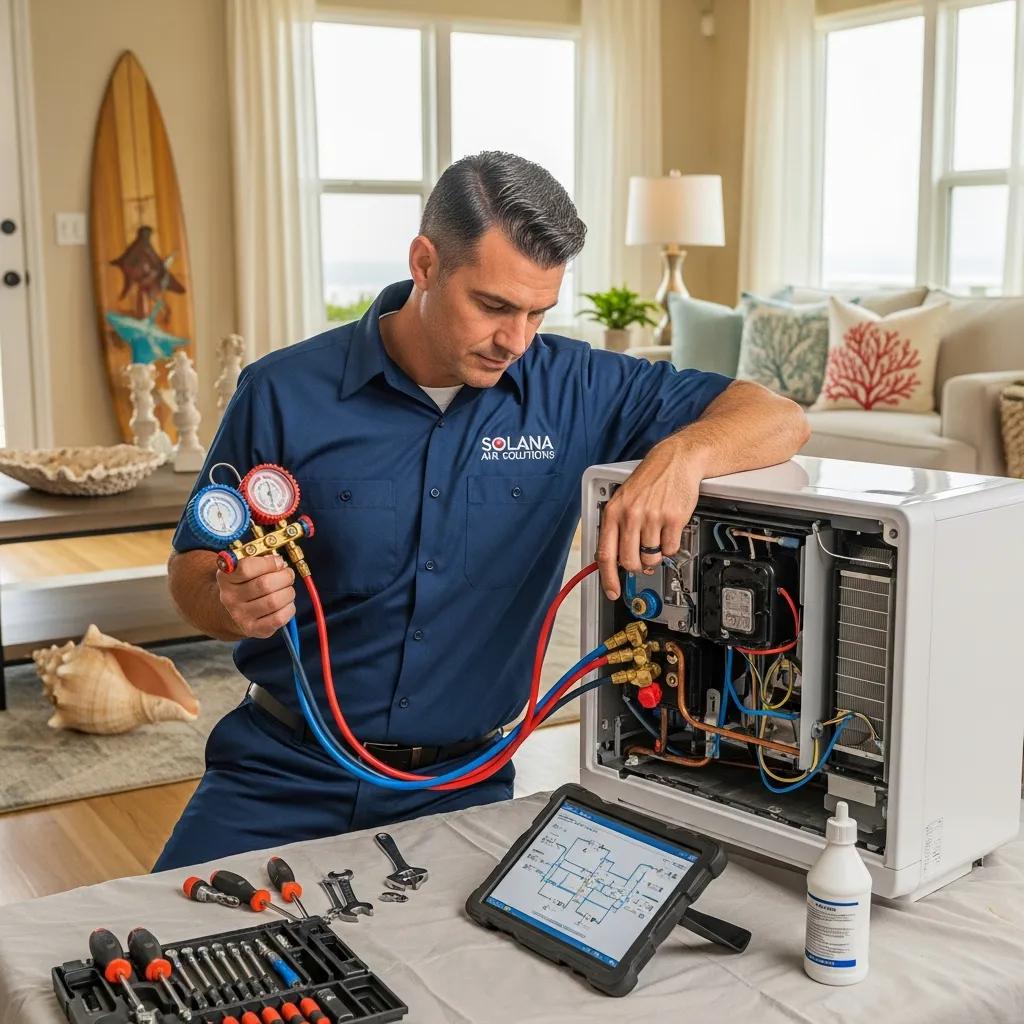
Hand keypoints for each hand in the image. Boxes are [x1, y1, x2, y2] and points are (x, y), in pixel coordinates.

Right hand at [217, 553, 295, 638]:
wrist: (235, 610)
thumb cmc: (247, 583)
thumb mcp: (246, 566)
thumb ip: (261, 559)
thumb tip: (279, 562)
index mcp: (225, 577)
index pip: (246, 568)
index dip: (269, 563)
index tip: (278, 561)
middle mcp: (229, 598)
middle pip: (265, 585)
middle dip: (284, 577)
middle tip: (288, 575)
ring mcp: (240, 616)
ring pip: (274, 601)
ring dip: (288, 592)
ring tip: (287, 589)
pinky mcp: (253, 629)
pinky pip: (279, 618)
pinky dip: (289, 608)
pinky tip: (286, 603)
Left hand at [596, 440, 702, 599]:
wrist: (675, 461)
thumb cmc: (649, 481)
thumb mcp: (623, 500)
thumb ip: (618, 529)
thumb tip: (619, 560)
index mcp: (613, 512)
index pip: (605, 554)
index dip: (607, 578)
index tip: (611, 591)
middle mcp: (631, 515)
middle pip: (630, 561)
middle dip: (636, 566)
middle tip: (642, 559)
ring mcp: (652, 518)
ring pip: (651, 557)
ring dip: (655, 554)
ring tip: (656, 537)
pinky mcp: (673, 519)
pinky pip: (670, 549)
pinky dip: (670, 545)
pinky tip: (668, 529)